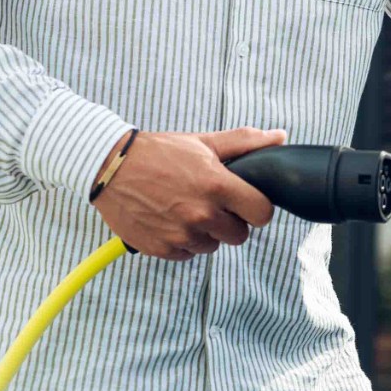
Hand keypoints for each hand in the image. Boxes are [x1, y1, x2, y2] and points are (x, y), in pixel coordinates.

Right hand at [90, 126, 287, 260]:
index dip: (257, 207)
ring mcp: (181, 235)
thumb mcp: (204, 142)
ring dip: (206, 232)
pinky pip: (187, 253)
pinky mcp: (163, 249)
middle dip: (231, 221)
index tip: (246, 201)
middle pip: (240, 235)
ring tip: (186, 208)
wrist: (110, 168)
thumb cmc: (160, 152)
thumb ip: (245, 142)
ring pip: (213, 246)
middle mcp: (202, 215)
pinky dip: (183, 241)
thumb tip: (280, 137)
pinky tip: (170, 219)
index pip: (262, 213)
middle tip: (212, 203)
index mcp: (218, 186)